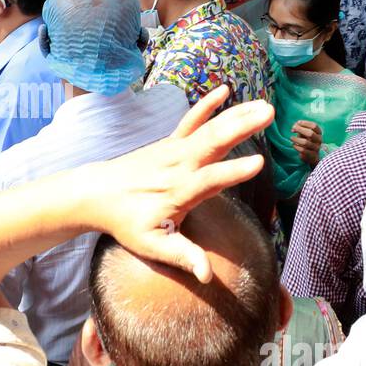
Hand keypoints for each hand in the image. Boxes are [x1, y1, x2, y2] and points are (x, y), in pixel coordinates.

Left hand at [82, 86, 272, 282]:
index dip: (233, 172)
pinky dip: (207, 104)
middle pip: (212, 143)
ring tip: (264, 105)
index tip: (258, 162)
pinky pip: (191, 120)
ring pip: (208, 128)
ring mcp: (174, 150)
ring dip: (236, 114)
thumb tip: (207, 275)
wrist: (97, 194)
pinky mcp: (170, 142)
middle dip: (241, 127)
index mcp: (178, 192)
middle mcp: (178, 166)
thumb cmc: (127, 222)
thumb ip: (182, 256)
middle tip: (269, 113)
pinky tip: (226, 89)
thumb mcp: (152, 245)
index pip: (209, 180)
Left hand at [291, 120, 322, 165]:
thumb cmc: (307, 142)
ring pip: (305, 142)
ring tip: (291, 138)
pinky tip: (294, 145)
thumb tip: (294, 126)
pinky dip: (296, 146)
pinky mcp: (312, 155)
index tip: (297, 123)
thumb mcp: (305, 134)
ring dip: (296, 139)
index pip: (314, 126)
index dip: (305, 123)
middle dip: (300, 130)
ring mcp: (316, 148)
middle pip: (310, 133)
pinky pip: (303, 150)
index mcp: (318, 133)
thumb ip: (300, 128)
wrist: (312, 157)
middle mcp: (319, 140)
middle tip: (292, 129)